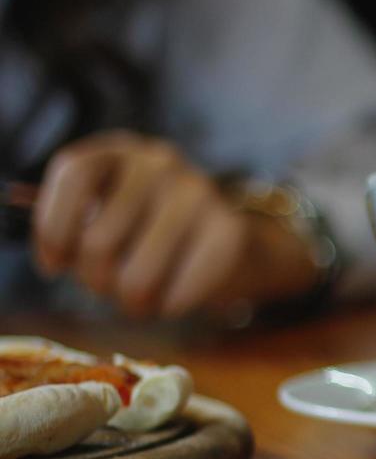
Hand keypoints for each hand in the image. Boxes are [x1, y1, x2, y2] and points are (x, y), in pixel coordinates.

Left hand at [32, 131, 318, 318]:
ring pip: (136, 276)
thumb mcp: (110, 213)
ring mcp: (200, 193)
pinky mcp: (229, 232)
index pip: (75, 172)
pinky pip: (176, 293)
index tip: (54, 266)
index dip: (54, 227)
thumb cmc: (156, 234)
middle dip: (96, 281)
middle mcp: (161, 163)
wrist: (237, 246)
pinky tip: (174, 299)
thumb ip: (77, 224)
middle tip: (110, 287)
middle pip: (99, 240)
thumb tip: (54, 259)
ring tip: (141, 298)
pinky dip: (168, 307)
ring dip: (132, 302)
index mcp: (122, 151)